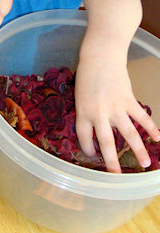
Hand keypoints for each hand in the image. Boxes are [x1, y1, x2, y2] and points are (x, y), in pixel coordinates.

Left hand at [74, 55, 159, 172]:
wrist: (100, 57)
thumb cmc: (87, 75)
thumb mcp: (80, 96)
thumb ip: (88, 112)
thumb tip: (97, 126)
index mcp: (83, 113)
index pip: (84, 137)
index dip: (88, 149)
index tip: (93, 155)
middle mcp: (99, 114)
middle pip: (106, 142)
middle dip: (112, 161)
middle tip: (116, 176)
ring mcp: (115, 108)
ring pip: (128, 134)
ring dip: (137, 149)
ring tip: (144, 164)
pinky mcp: (129, 100)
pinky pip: (141, 117)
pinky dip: (151, 128)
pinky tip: (158, 139)